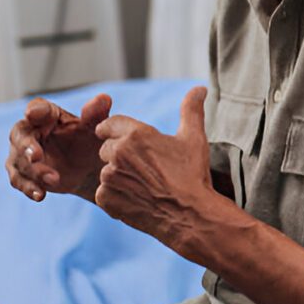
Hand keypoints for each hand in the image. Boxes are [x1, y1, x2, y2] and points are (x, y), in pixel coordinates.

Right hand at [5, 94, 111, 201]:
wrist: (90, 168)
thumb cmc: (89, 140)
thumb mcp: (95, 127)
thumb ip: (97, 113)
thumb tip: (104, 98)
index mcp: (47, 115)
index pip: (37, 108)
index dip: (35, 111)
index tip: (34, 114)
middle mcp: (30, 131)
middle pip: (20, 136)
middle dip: (27, 147)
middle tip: (37, 157)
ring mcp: (22, 154)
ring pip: (19, 161)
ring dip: (33, 172)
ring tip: (53, 180)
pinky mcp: (23, 174)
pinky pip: (20, 181)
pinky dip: (29, 188)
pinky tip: (40, 195)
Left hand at [94, 87, 212, 244]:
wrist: (190, 215)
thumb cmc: (193, 175)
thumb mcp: (194, 138)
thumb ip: (191, 109)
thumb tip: (199, 88)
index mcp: (136, 134)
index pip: (109, 124)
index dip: (117, 131)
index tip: (127, 140)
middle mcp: (118, 153)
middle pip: (106, 147)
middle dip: (120, 154)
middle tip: (146, 167)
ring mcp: (110, 178)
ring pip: (106, 171)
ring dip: (119, 175)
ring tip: (145, 185)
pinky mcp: (106, 199)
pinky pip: (104, 192)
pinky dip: (116, 195)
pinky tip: (138, 198)